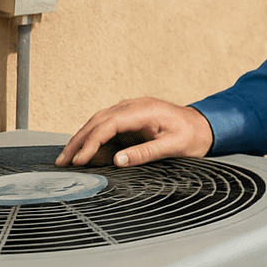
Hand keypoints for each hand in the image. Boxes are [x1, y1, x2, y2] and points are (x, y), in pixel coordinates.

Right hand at [55, 97, 213, 167]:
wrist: (203, 125)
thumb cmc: (192, 135)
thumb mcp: (173, 147)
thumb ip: (146, 152)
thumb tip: (118, 160)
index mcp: (144, 110)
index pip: (109, 124)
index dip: (91, 142)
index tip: (80, 159)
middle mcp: (134, 106)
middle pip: (98, 121)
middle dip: (78, 140)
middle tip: (62, 160)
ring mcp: (131, 109)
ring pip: (98, 121)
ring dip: (81, 138)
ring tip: (66, 157)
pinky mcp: (130, 117)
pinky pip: (106, 125)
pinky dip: (92, 136)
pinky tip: (82, 150)